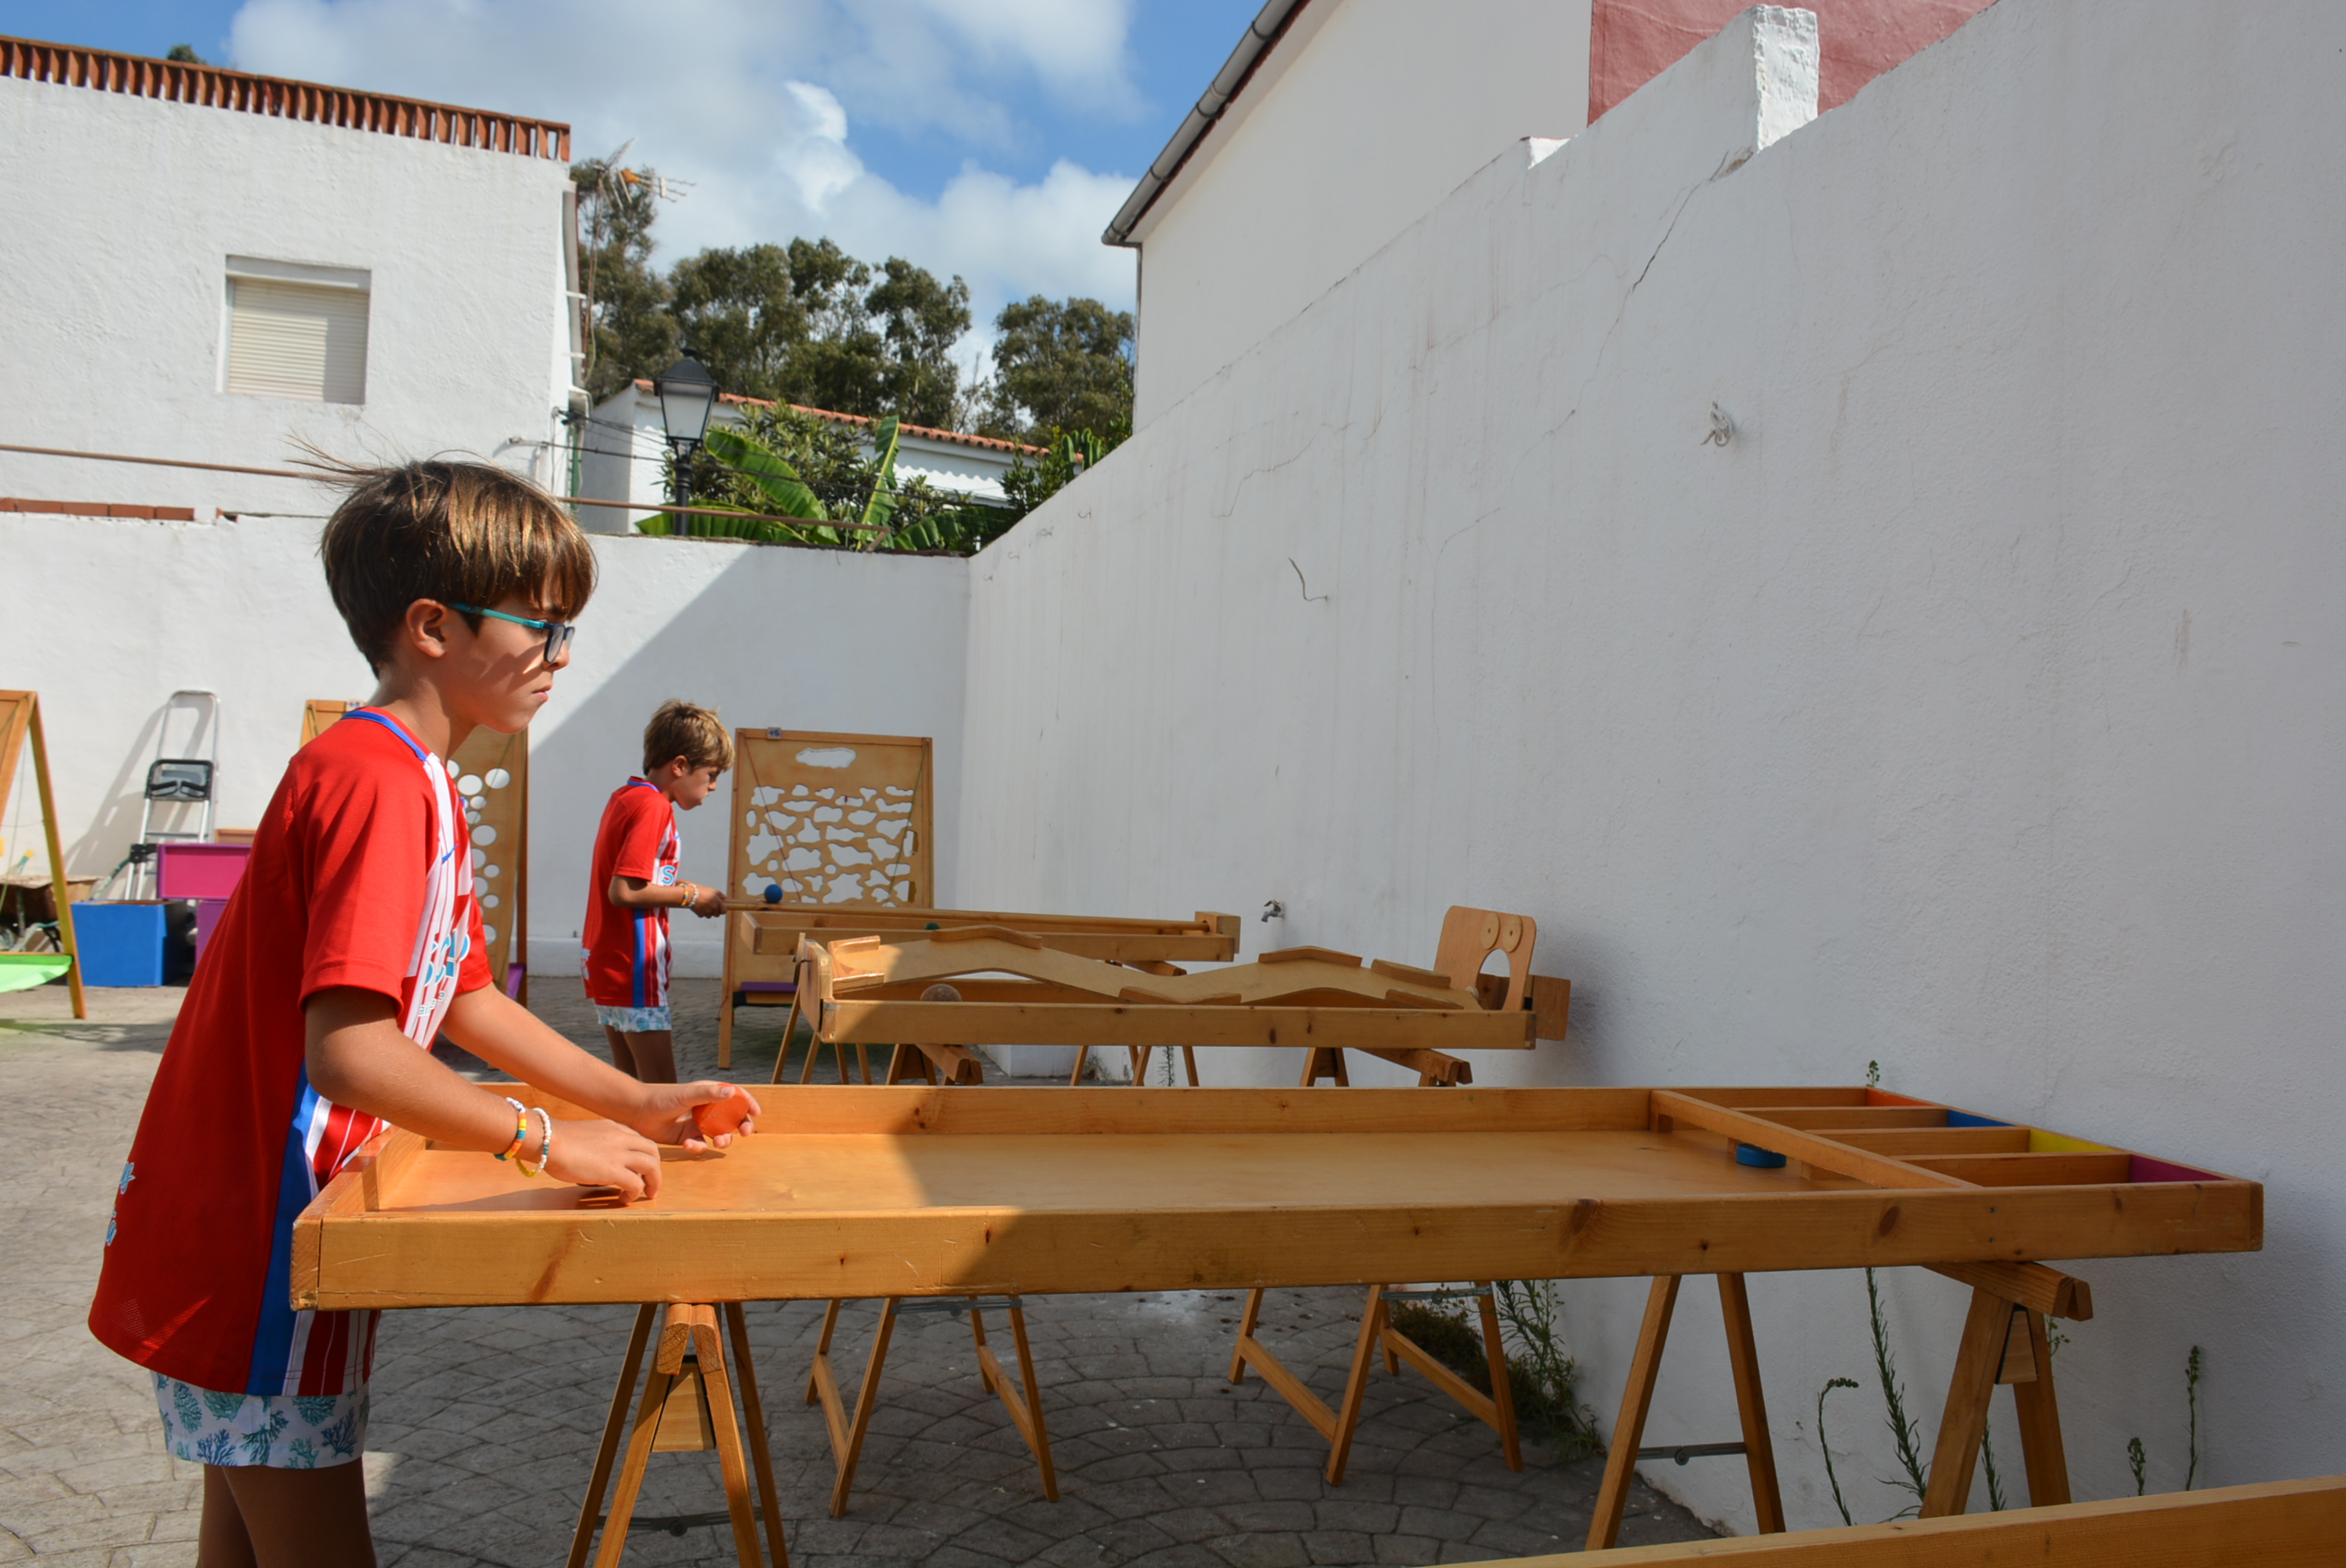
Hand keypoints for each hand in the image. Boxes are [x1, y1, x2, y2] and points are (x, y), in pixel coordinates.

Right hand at [544, 1116, 664, 1202]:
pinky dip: (634, 1193)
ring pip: (652, 1165)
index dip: (642, 1155)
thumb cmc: (555, 1140)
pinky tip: (625, 1199)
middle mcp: (621, 1138)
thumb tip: (594, 1160)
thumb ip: (595, 1144)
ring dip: (653, 1181)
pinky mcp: (613, 1170)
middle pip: (652, 1150)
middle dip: (656, 1167)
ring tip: (648, 1194)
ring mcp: (619, 1154)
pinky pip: (635, 1183)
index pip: (638, 1140)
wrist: (548, 1141)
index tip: (639, 1167)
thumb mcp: (583, 1135)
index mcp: (613, 1128)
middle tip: (651, 1182)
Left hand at [626, 1080, 762, 1149]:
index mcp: (710, 1094)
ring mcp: (699, 1124)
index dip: (748, 1103)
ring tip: (718, 1142)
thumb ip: (709, 1094)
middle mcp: (708, 1109)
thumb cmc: (662, 1098)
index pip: (735, 1096)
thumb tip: (732, 1092)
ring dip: (724, 1139)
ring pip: (721, 1134)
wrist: (639, 1113)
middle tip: (745, 1133)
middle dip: (742, 1126)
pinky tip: (688, 1144)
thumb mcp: (687, 1095)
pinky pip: (701, 1145)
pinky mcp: (689, 1138)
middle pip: (733, 1118)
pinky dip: (698, 1147)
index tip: (756, 1112)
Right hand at [688, 883, 726, 917]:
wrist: (690, 894)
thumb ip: (720, 895)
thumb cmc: (702, 891)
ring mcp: (707, 912)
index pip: (724, 911)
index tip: (721, 907)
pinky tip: (700, 907)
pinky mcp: (700, 914)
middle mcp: (713, 908)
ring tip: (705, 906)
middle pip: (717, 914)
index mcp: (718, 902)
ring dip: (709, 912)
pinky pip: (703, 915)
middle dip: (715, 911)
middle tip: (712, 906)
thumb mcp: (713, 891)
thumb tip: (725, 898)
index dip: (723, 909)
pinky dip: (702, 913)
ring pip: (710, 916)